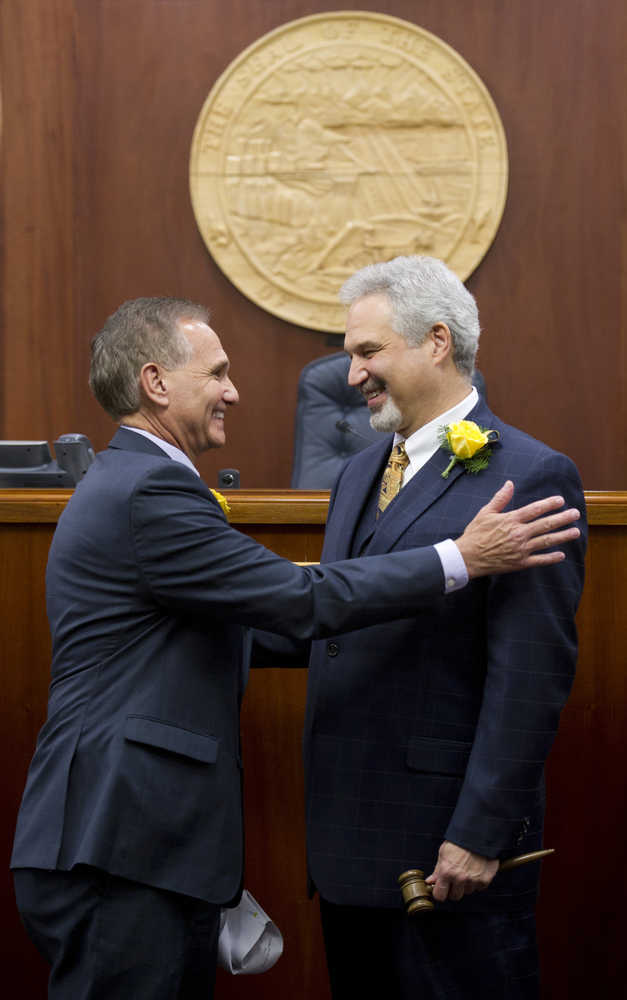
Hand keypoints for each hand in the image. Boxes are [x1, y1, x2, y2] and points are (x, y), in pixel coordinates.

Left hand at [426, 841, 498, 902]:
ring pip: (467, 892)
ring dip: (466, 885)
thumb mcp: (443, 852)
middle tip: (455, 879)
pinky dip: (477, 881)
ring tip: (467, 870)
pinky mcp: (485, 880)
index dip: (440, 893)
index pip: (439, 895)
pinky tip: (476, 870)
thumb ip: (437, 870)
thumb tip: (430, 881)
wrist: (478, 835)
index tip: (441, 889)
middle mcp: (460, 879)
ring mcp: (473, 881)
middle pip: (454, 897)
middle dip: (454, 890)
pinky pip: (479, 888)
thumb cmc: (460, 842)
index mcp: (446, 872)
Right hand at [456, 480, 580, 578]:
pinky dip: (551, 558)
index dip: (549, 504)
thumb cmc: (475, 534)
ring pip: (546, 541)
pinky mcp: (520, 563)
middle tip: (575, 513)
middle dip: (562, 518)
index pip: (535, 509)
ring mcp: (521, 549)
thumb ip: (500, 498)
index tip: (561, 500)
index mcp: (511, 520)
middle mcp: (519, 534)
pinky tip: (562, 555)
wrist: (467, 557)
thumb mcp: (485, 512)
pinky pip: (539, 560)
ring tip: (576, 531)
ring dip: (562, 536)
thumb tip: (510, 484)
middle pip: (545, 524)